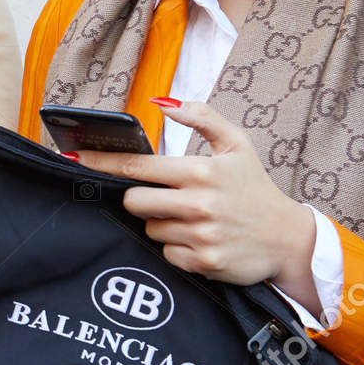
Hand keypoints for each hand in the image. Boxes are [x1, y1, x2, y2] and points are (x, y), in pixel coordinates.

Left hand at [70, 99, 317, 302]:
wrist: (289, 240)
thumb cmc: (255, 188)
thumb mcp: (236, 144)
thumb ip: (200, 116)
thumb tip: (161, 101)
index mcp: (200, 171)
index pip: (137, 167)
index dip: (102, 163)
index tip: (74, 158)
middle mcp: (198, 204)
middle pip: (133, 201)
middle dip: (141, 198)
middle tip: (164, 197)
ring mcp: (199, 235)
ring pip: (149, 228)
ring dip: (162, 223)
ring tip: (193, 219)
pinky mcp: (202, 263)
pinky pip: (166, 253)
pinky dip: (177, 247)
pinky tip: (200, 239)